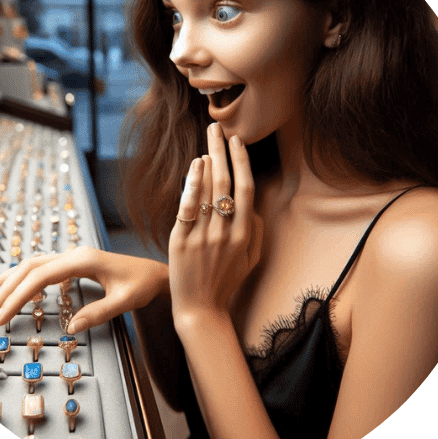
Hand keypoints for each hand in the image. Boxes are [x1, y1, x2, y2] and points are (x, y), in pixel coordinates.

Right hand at [0, 246, 168, 334]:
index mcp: (82, 260)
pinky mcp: (71, 263)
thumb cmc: (143, 285)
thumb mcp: (125, 301)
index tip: (2, 316)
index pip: (39, 278)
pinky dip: (20, 281)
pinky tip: (10, 293)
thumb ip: (98, 313)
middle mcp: (72, 254)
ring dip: (7, 283)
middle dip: (4, 292)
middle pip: (28, 269)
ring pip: (29, 266)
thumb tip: (71, 328)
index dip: (17, 297)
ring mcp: (70, 257)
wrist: (156, 272)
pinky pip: (39, 269)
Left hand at [168, 123, 262, 320]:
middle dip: (221, 151)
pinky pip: (187, 206)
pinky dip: (191, 184)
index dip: (241, 161)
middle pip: (225, 182)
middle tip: (217, 129)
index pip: (245, 189)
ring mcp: (202, 236)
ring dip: (207, 162)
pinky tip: (194, 167)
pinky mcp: (181, 241)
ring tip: (207, 143)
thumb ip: (256, 231)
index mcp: (245, 235)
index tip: (237, 141)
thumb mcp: (251, 259)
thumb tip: (252, 205)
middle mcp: (225, 233)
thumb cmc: (227, 284)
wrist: (200, 309)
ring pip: (207, 191)